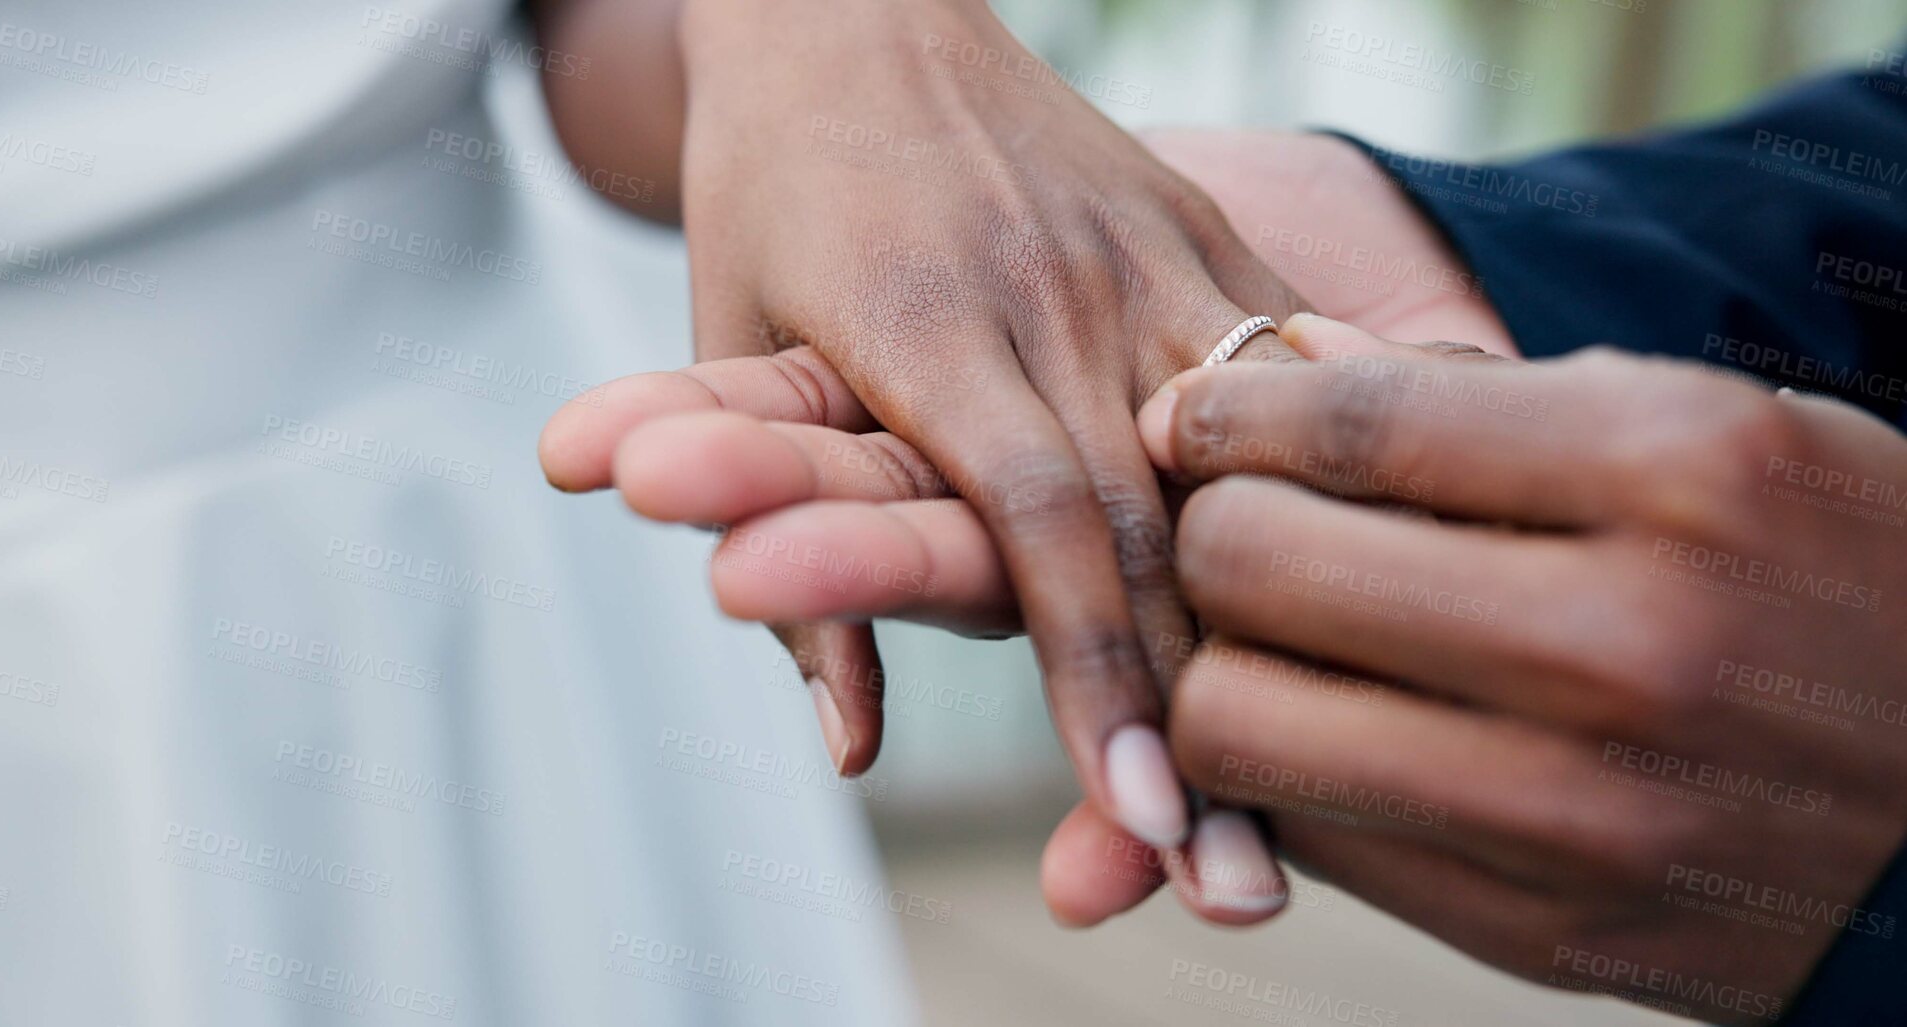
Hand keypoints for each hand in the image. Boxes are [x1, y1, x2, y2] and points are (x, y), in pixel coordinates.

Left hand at [649, 0, 1327, 848]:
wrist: (853, 2)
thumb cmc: (775, 185)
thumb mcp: (735, 348)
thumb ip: (797, 560)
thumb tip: (847, 750)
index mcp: (925, 317)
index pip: (1031, 520)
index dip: (1091, 670)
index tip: (1136, 810)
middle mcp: (1056, 287)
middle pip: (1158, 520)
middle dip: (1206, 706)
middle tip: (1242, 869)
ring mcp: (1150, 250)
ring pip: (1249, 461)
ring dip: (1297, 624)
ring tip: (1347, 770)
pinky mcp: (1206, 229)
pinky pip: (1295, 368)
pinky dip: (1350, 485)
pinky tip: (1424, 589)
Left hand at [1145, 317, 1906, 1023]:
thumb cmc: (1833, 581)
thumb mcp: (1716, 436)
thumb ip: (1485, 398)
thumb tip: (1278, 352)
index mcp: (1681, 471)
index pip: (1352, 424)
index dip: (1225, 410)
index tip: (1187, 416)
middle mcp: (1625, 642)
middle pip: (1253, 564)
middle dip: (1209, 529)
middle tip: (1235, 524)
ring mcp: (1582, 810)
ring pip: (1238, 722)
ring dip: (1220, 665)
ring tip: (1276, 636)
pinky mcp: (1541, 933)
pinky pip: (1309, 838)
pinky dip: (1288, 774)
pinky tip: (1338, 728)